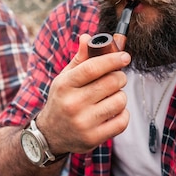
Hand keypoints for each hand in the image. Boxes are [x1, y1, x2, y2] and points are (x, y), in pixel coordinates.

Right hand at [37, 33, 131, 154]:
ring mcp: (83, 123)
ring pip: (120, 100)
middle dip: (119, 77)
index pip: (93, 67)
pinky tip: (113, 112)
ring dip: (120, 96)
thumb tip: (88, 37)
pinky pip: (122, 121)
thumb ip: (80, 59)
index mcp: (65, 85)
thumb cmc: (62, 100)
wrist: (50, 134)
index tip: (125, 57)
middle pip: (111, 82)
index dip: (113, 59)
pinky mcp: (93, 138)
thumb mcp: (65, 78)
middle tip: (116, 78)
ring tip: (111, 97)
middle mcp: (73, 104)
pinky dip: (122, 114)